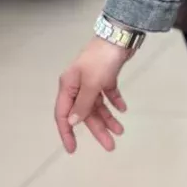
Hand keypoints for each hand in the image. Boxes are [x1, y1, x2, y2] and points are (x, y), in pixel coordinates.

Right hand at [54, 39, 130, 153]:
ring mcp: (92, 80)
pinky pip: (108, 94)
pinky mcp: (106, 75)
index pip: (64, 115)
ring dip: (108, 118)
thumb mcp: (92, 84)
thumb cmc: (102, 59)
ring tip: (120, 131)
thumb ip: (83, 104)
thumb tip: (72, 122)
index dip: (67, 133)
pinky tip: (123, 109)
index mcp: (68, 86)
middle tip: (111, 146)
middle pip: (85, 113)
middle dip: (97, 130)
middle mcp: (78, 85)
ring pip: (98, 105)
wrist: (120, 36)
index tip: (72, 149)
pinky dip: (115, 102)